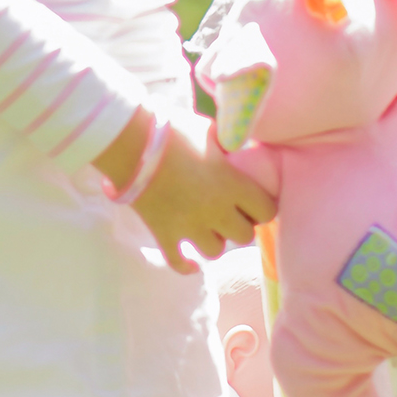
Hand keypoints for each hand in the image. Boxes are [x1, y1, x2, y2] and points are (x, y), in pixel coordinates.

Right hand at [127, 120, 272, 277]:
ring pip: (215, 251)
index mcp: (232, 185)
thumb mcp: (209, 130)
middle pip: (244, 235)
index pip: (267, 211)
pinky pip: (178, 262)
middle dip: (239, 224)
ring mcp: (189, 226)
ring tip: (207, 227)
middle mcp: (216, 211)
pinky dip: (186, 265)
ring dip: (214, 240)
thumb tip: (236, 149)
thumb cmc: (172, 130)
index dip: (262, 206)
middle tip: (228, 211)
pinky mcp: (163, 232)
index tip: (253, 199)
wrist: (129, 142)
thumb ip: (227, 145)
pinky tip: (191, 265)